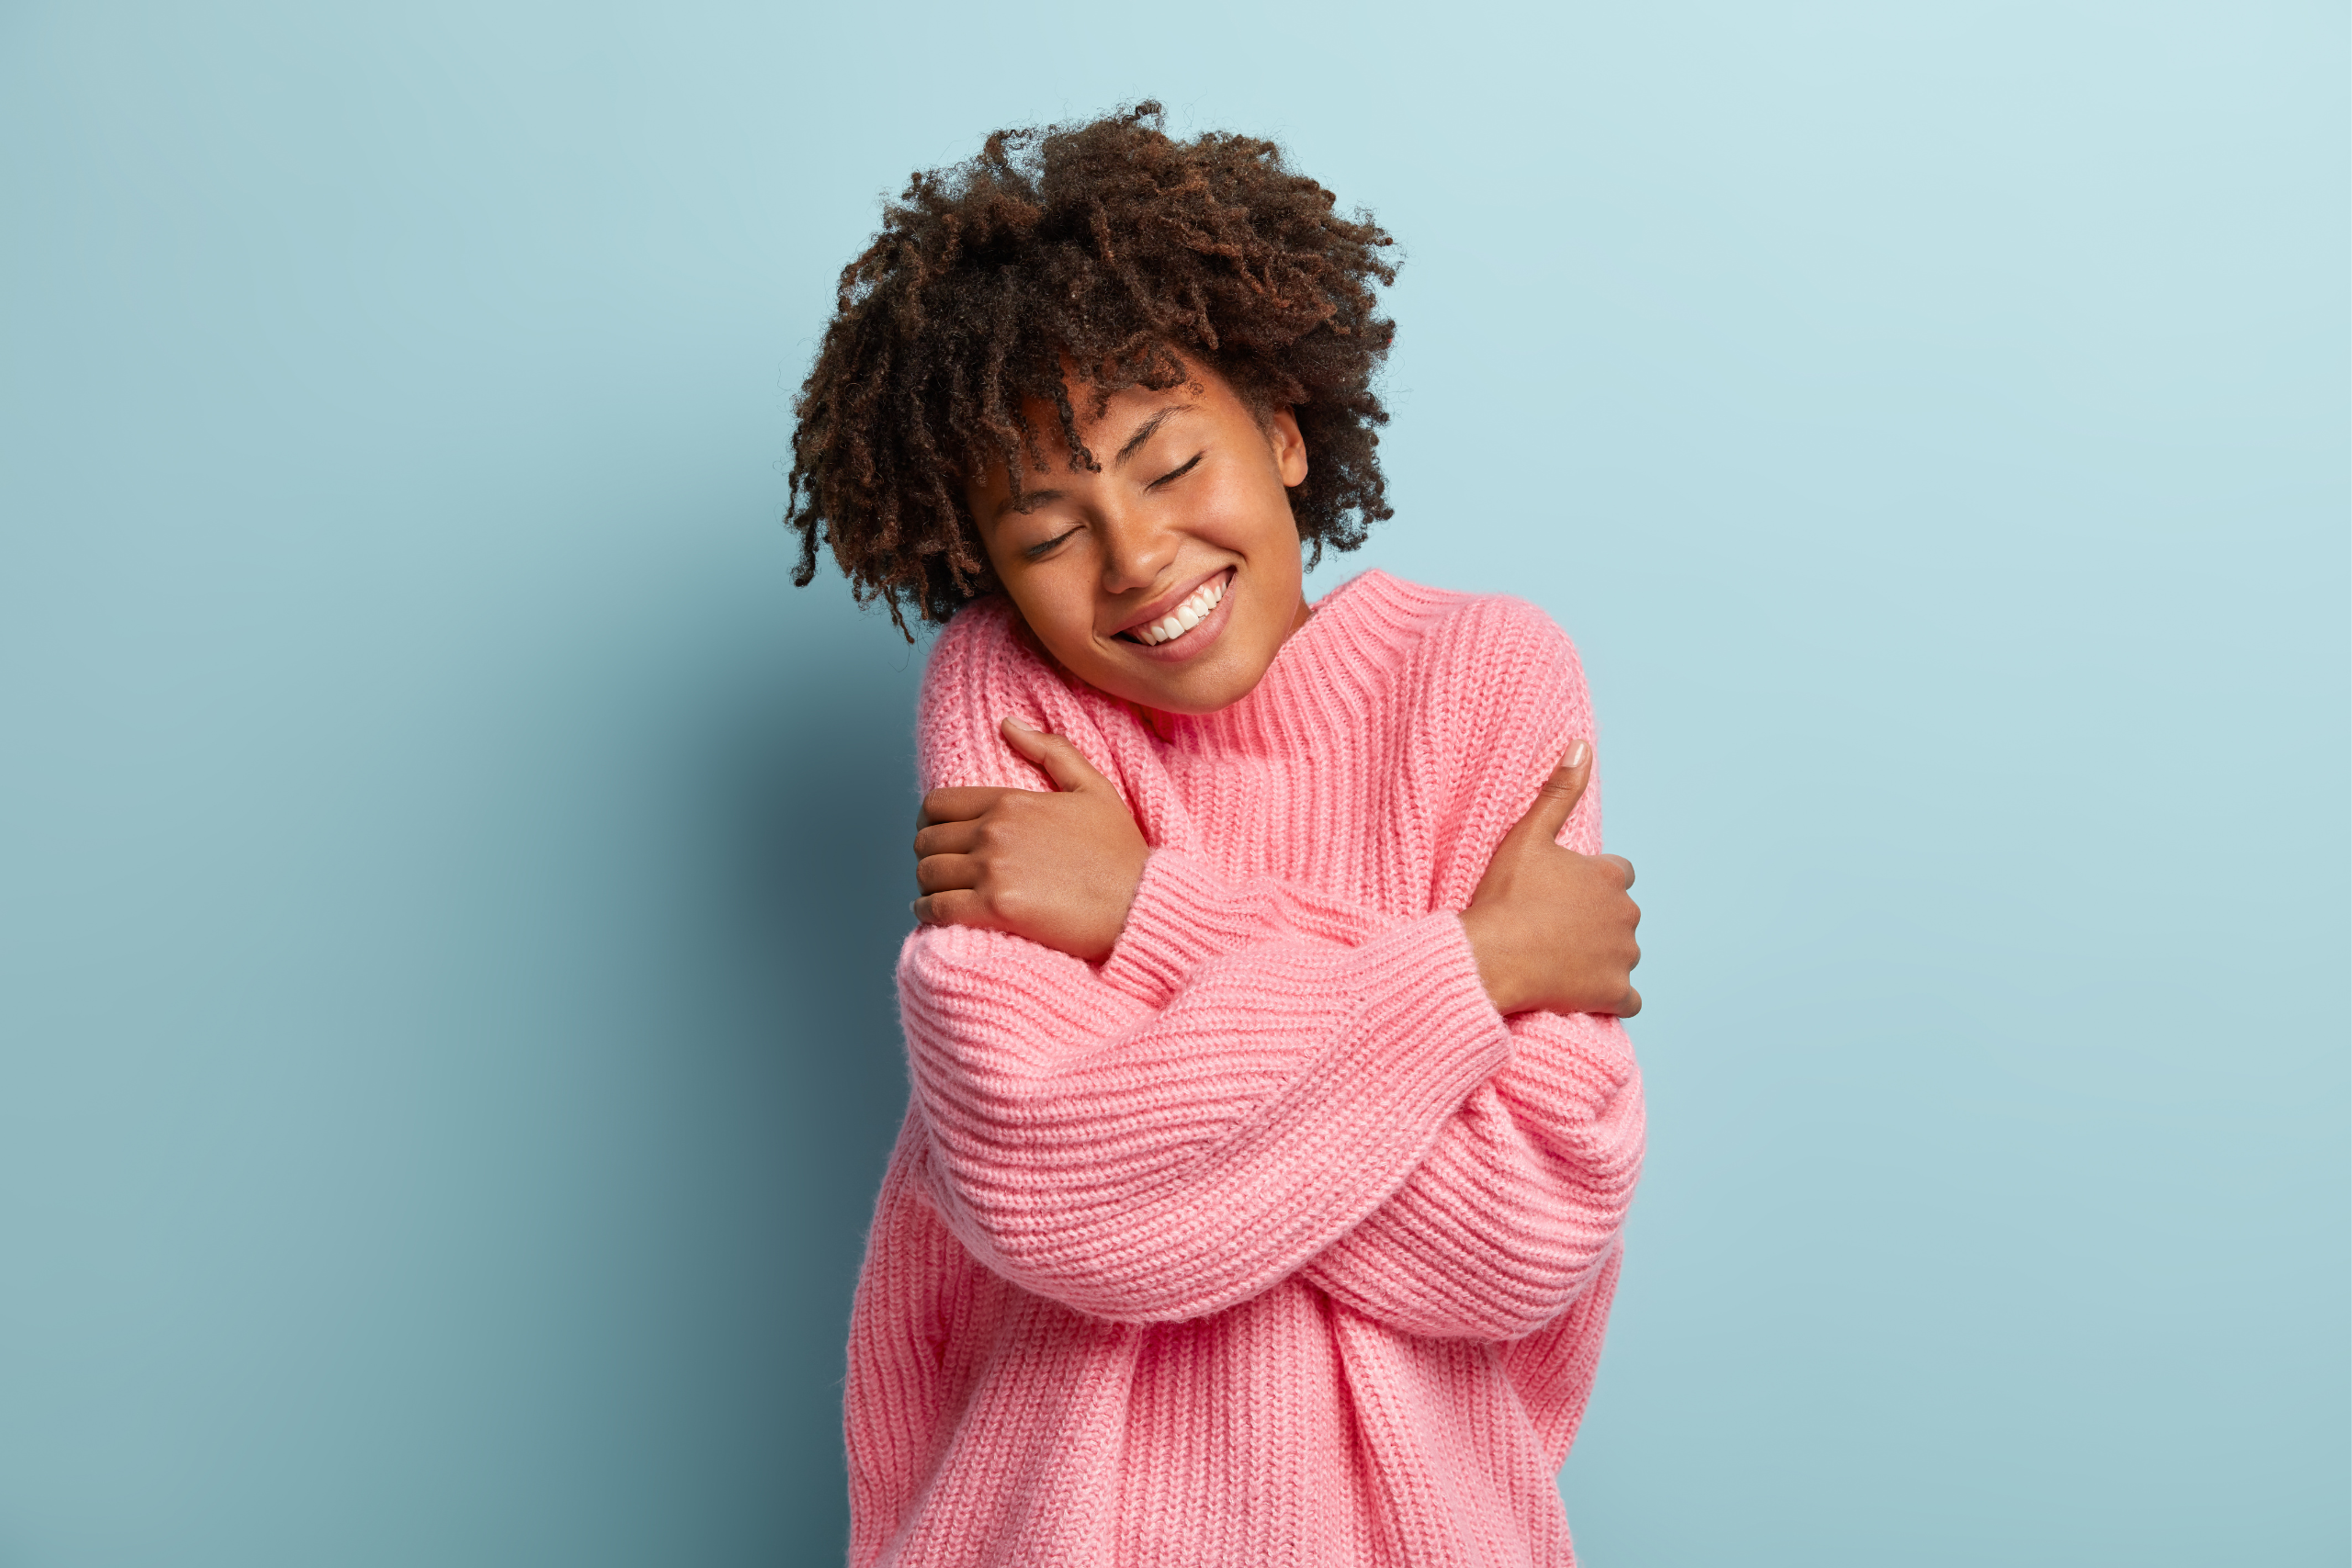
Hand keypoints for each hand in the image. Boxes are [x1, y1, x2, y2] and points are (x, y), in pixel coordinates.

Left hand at [911, 717, 1150, 961]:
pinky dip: (928, 913)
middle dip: (930, 856)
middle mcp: (994, 831)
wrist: (1141, 904)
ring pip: (927, 874)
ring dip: (929, 886)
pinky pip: (936, 908)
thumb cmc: (1122, 853)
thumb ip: (1050, 751)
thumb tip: (1008, 724)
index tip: (940, 839)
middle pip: (926, 841)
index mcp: (1011, 801)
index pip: (937, 804)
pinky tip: (937, 916)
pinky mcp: (994, 908)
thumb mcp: (1094, 789)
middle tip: (944, 871)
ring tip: (943, 894)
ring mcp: (992, 870)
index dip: (930, 823)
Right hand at [1456, 742, 1642, 1017]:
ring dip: (1602, 958)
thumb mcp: (1527, 837)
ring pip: (1623, 955)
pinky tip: (1583, 994)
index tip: (1561, 895)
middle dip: (1597, 922)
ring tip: (1559, 961)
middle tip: (1554, 929)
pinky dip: (1611, 998)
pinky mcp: (1615, 993)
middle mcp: (1626, 915)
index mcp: (1609, 877)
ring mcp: (1623, 957)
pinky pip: (1628, 1000)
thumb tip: (1582, 745)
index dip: (1590, 884)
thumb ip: (1559, 792)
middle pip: (1621, 916)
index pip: (1618, 875)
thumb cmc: (1504, 898)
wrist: (1490, 958)